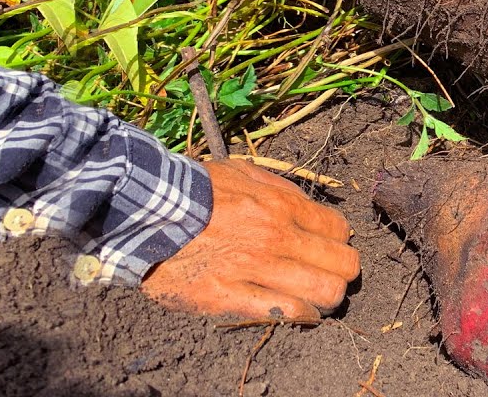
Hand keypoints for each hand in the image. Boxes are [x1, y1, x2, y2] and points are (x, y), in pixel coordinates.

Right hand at [141, 159, 359, 319]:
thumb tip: (310, 206)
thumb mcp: (243, 172)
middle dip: (344, 271)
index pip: (339, 229)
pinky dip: (303, 316)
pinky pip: (285, 313)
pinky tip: (304, 314)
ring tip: (322, 297)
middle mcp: (275, 238)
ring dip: (330, 297)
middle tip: (333, 273)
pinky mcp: (229, 298)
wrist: (144, 212)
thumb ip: (281, 188)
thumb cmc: (194, 191)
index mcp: (280, 206)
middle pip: (342, 265)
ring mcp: (254, 270)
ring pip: (323, 292)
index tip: (333, 245)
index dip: (341, 239)